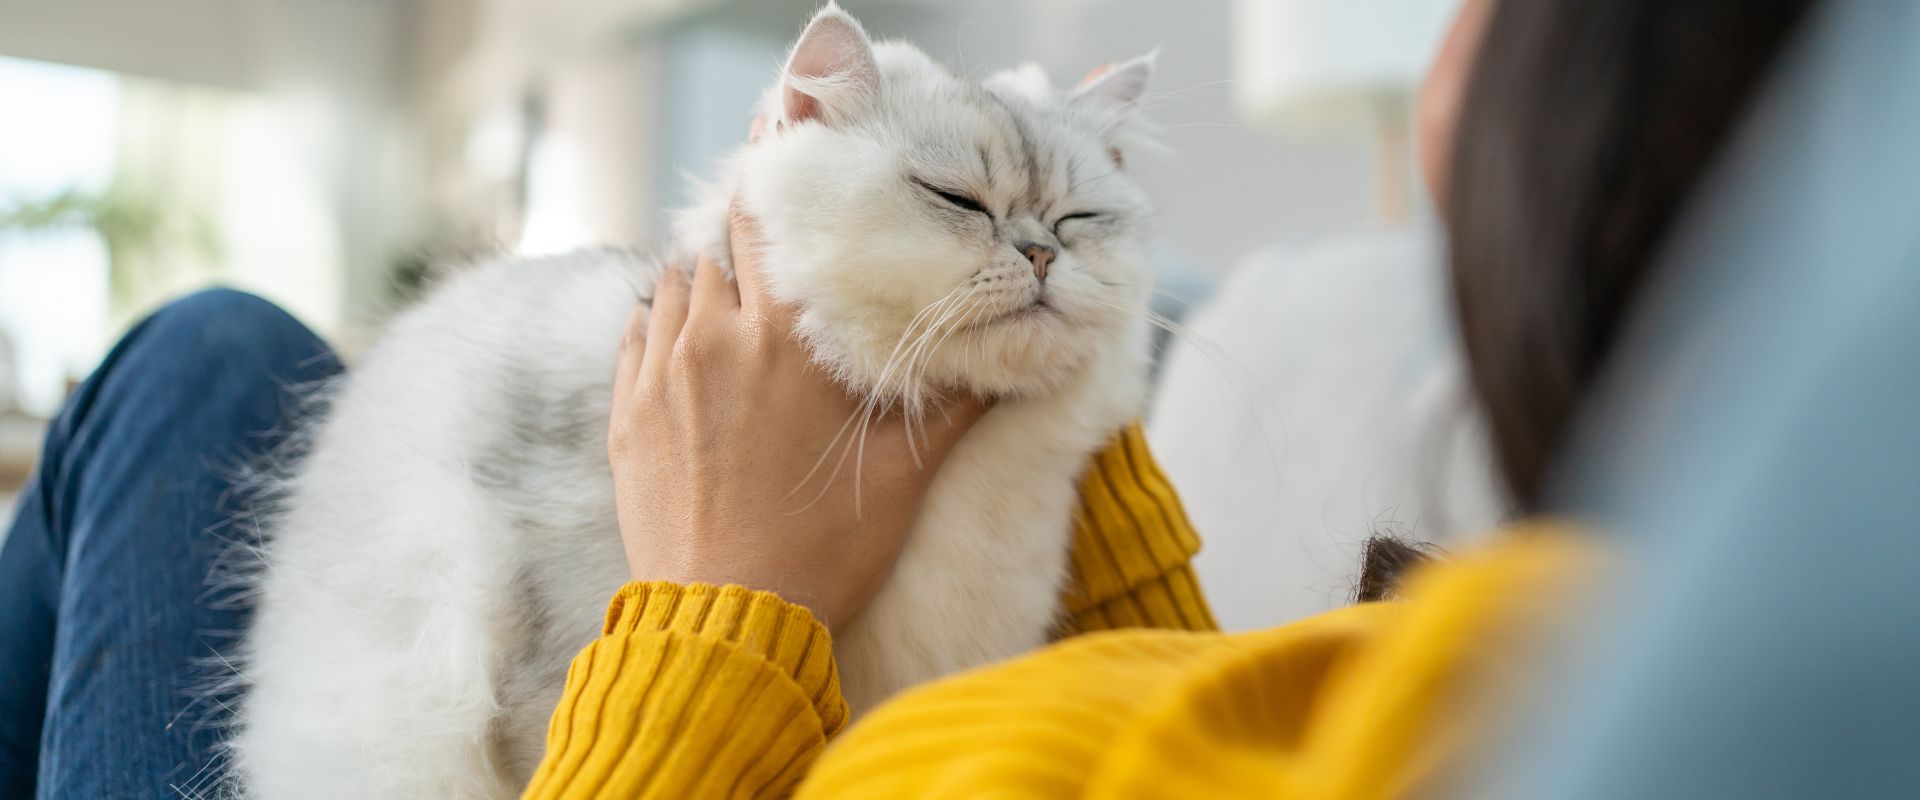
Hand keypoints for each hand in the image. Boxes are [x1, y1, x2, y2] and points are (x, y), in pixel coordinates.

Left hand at [607, 205, 989, 628]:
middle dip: (746, 249)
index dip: (778, 193)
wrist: (729, 620)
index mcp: (785, 338)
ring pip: (673, 287)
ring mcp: (659, 374)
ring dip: (703, 288)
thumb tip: (1007, 359)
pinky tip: (689, 350)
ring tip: (736, 310)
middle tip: (775, 262)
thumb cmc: (824, 548)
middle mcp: (715, 338)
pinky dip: (660, 329)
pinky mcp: (626, 414)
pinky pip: (635, 336)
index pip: (768, 225)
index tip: (790, 177)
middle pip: (719, 251)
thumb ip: (954, 404)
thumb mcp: (906, 474)